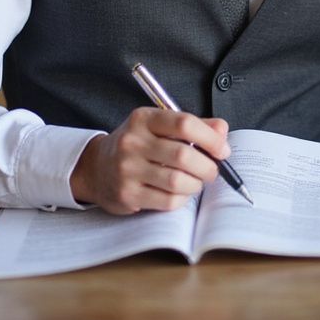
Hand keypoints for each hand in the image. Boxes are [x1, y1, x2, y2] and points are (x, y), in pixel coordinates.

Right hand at [69, 107, 229, 213]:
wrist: (96, 167)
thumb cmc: (138, 144)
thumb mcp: (160, 125)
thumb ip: (195, 125)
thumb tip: (222, 131)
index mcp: (145, 118)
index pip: (184, 123)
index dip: (211, 138)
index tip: (223, 150)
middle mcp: (133, 142)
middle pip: (183, 155)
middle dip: (207, 166)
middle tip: (213, 171)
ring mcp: (127, 169)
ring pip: (177, 181)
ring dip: (196, 184)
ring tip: (197, 181)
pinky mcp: (126, 194)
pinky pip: (167, 201)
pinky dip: (182, 199)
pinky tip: (180, 193)